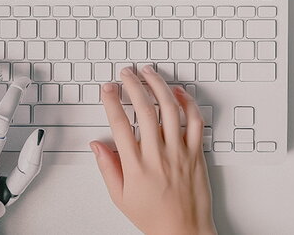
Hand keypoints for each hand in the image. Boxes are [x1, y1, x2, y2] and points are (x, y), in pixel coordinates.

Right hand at [90, 66, 216, 234]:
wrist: (184, 231)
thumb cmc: (153, 216)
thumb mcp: (120, 196)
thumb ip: (107, 168)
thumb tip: (97, 145)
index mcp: (136, 166)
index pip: (120, 125)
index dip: (111, 102)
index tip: (107, 88)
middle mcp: (158, 155)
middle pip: (145, 110)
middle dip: (133, 86)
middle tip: (126, 73)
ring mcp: (180, 152)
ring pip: (170, 110)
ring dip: (158, 86)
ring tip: (149, 73)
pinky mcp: (196, 153)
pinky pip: (195, 122)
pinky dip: (188, 103)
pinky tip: (178, 92)